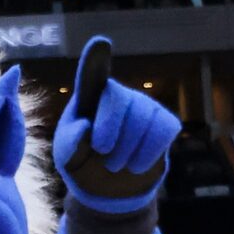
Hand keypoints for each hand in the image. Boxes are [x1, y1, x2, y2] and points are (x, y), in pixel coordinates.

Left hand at [53, 38, 178, 213]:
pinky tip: (136, 164)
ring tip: (116, 164)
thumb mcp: (68, 158)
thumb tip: (85, 127)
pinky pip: (163, 131)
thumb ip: (70, 143)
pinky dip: (148, 154)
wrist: (109, 190)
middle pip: (118, 100)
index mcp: (89, 98)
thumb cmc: (83, 165)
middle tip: (102, 153)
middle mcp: (118, 95)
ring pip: (143, 118)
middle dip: (109, 131)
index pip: (92, 73)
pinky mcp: (164, 122)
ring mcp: (144, 106)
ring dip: (127, 151)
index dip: (97, 59)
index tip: (101, 43)